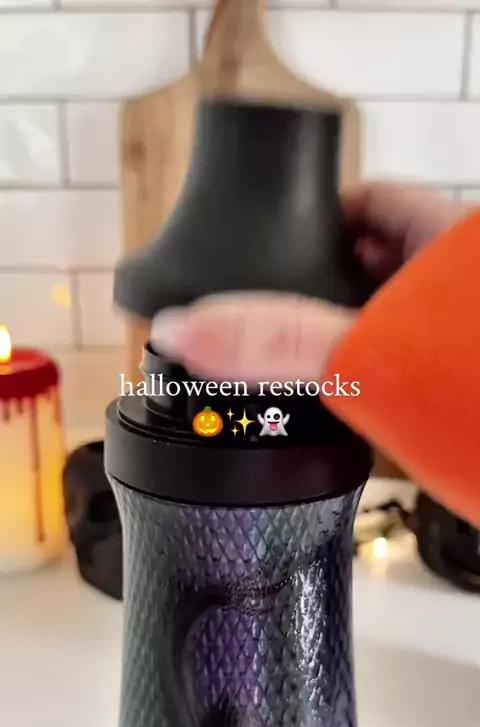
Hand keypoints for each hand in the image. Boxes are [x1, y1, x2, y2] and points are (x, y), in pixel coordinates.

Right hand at [151, 182, 467, 383]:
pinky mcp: (457, 385)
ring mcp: (456, 338)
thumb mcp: (373, 356)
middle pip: (366, 264)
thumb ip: (280, 344)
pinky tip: (339, 410)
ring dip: (340, 347)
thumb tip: (191, 327)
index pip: (365, 201)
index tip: (259, 250)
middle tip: (257, 324)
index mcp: (445, 244)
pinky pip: (401, 371)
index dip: (307, 220)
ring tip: (284, 371)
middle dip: (312, 292)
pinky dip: (369, 387)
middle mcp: (453, 285)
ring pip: (384, 324)